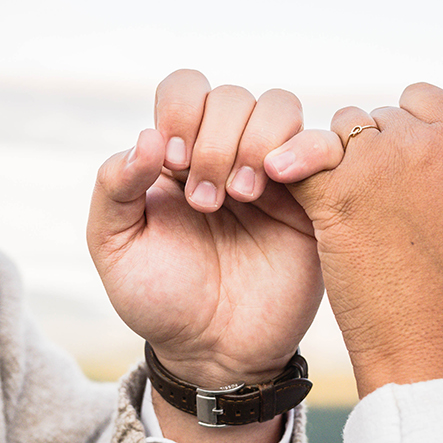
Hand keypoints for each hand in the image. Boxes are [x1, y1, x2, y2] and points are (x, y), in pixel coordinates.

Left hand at [88, 70, 322, 393]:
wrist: (212, 353)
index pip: (185, 88)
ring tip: (243, 194)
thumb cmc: (160, 300)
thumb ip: (114, 187)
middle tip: (206, 201)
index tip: (173, 163)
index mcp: (179, 154)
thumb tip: (147, 138)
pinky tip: (281, 180)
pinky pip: (328, 144)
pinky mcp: (315, 198)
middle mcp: (228, 152)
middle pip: (232, 95)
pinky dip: (308, 147)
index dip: (181, 111)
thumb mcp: (115, 247)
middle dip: (215, 140)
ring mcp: (275, 173)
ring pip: (280, 106)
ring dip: (257, 140)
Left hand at [266, 77, 442, 397]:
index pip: (421, 97)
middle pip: (375, 118)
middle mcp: (424, 144)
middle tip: (373, 206)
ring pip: (337, 133)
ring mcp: (380, 165)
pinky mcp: (338, 194)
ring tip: (347, 214)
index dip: (402, 131)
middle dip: (367, 152)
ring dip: (334, 164)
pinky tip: (294, 196)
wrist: (431, 342)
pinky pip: (304, 160)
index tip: (397, 170)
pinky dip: (294, 173)